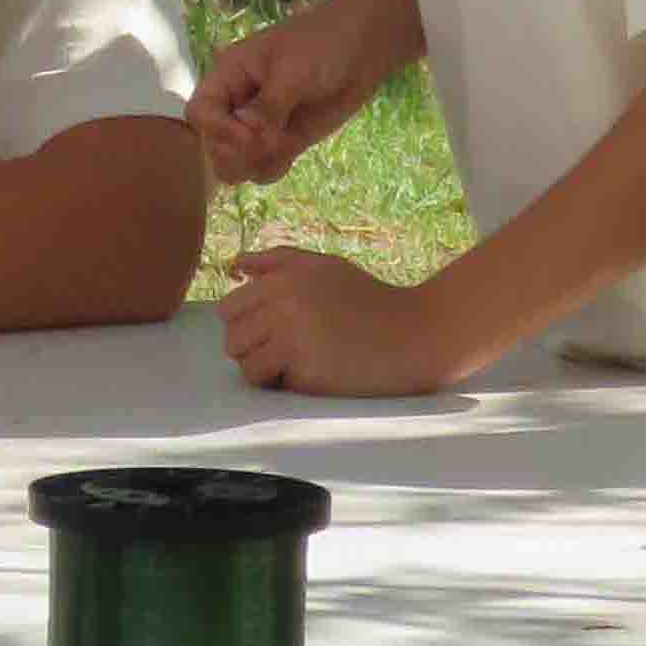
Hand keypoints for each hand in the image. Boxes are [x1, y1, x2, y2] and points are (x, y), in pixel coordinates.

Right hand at [190, 7, 377, 186]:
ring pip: (235, 160)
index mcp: (228, 77)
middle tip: (266, 147)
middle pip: (212, 143)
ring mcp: (261, 124)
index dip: (217, 130)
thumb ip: (269, 106)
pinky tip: (289, 159)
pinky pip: (263, 165)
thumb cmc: (320, 45)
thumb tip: (250, 137)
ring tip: (281, 153)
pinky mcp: (285, 138)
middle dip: (234, 153)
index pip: (200, 113)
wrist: (361, 46)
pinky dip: (271, 169)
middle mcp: (238, 103)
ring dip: (252, 165)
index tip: (249, 135)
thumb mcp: (292, 71)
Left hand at [217, 246, 462, 395]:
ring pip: (246, 366)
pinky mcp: (309, 374)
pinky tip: (315, 373)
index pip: (228, 309)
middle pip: (232, 340)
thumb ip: (278, 261)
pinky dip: (286, 384)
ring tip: (298, 362)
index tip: (272, 329)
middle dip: (253, 348)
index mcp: (284, 279)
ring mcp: (295, 341)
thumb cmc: (368, 299)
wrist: (417, 334)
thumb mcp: (325, 267)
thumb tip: (234, 265)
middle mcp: (284, 307)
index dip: (246, 323)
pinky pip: (273, 384)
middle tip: (289, 349)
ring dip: (266, 370)